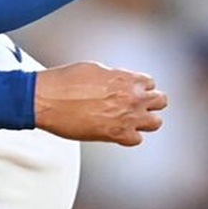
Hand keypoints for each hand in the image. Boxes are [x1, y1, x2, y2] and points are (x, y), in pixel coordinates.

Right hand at [33, 61, 167, 145]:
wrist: (46, 99)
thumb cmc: (63, 82)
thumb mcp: (92, 68)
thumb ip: (113, 76)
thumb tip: (116, 81)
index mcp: (127, 78)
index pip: (150, 83)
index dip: (140, 87)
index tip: (133, 90)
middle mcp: (132, 98)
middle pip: (161, 101)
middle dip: (150, 102)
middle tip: (137, 105)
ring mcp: (127, 118)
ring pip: (156, 123)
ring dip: (144, 120)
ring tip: (131, 120)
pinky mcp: (117, 135)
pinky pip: (137, 139)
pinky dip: (129, 136)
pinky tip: (117, 130)